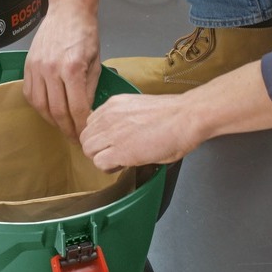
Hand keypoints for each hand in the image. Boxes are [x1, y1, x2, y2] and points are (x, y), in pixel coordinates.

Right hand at [23, 5, 100, 140]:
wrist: (68, 10)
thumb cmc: (85, 33)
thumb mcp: (96, 62)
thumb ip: (90, 88)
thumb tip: (87, 112)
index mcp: (73, 69)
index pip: (77, 108)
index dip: (82, 126)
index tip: (86, 136)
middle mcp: (52, 70)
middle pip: (58, 111)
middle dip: (67, 129)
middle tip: (75, 139)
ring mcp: (37, 68)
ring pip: (41, 106)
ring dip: (52, 121)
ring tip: (62, 127)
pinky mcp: (28, 65)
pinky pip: (30, 94)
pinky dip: (38, 106)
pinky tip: (48, 110)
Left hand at [80, 60, 271, 170]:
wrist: (186, 117)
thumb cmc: (174, 115)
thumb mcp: (140, 110)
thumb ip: (124, 119)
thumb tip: (121, 134)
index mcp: (114, 104)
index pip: (90, 123)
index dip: (99, 136)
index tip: (110, 142)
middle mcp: (108, 115)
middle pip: (85, 137)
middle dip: (97, 148)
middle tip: (113, 154)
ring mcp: (111, 132)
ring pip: (89, 151)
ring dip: (101, 158)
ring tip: (119, 160)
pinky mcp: (118, 149)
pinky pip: (100, 163)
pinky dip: (109, 167)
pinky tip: (124, 164)